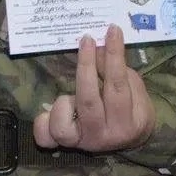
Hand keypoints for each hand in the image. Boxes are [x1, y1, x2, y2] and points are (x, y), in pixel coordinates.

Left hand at [34, 24, 155, 151]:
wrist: (131, 137)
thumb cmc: (131, 105)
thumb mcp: (131, 86)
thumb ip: (114, 69)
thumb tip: (97, 45)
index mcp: (128, 122)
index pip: (117, 84)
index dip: (113, 55)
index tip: (111, 30)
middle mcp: (104, 135)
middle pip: (89, 100)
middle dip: (86, 66)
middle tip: (86, 39)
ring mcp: (83, 142)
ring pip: (63, 124)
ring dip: (63, 102)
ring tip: (70, 96)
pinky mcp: (66, 144)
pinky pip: (46, 137)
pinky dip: (43, 122)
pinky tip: (47, 111)